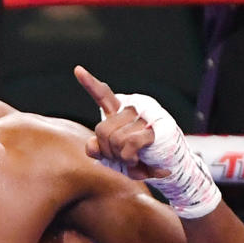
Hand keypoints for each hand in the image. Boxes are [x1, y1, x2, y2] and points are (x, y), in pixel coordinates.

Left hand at [75, 66, 166, 180]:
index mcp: (120, 111)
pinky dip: (129, 157)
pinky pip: (129, 143)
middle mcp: (133, 108)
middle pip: (102, 129)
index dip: (89, 83)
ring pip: (115, 138)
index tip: (77, 70)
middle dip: (108, 150)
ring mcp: (146, 116)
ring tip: (134, 157)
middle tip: (122, 156)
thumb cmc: (138, 160)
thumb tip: (92, 145)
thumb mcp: (112, 156)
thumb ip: (97, 149)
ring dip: (120, 156)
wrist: (166, 172)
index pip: (103, 95)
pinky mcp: (156, 128)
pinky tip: (138, 158)